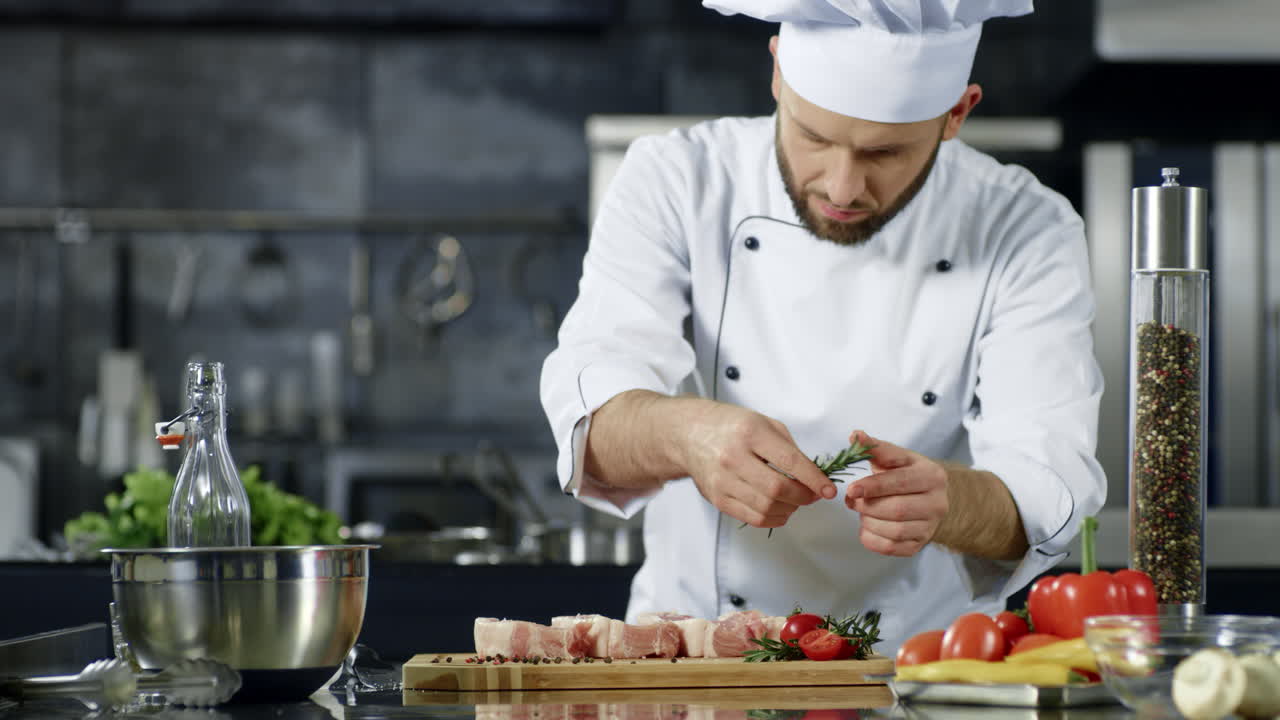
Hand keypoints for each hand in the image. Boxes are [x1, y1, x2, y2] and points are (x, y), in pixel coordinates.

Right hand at [679, 401, 836, 528]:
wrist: (690, 433)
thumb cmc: (730, 426)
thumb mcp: (764, 423)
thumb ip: (789, 448)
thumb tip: (813, 477)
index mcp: (750, 432)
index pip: (789, 461)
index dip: (814, 479)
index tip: (828, 490)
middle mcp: (733, 457)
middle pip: (778, 489)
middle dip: (803, 497)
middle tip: (813, 495)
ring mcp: (722, 480)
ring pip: (766, 507)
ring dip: (790, 509)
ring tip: (796, 501)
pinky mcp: (717, 498)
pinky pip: (752, 518)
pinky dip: (773, 519)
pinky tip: (781, 510)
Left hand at [843, 430, 947, 556]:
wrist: (929, 498)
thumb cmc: (907, 475)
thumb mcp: (897, 458)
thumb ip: (876, 448)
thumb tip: (855, 435)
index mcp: (932, 476)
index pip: (900, 482)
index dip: (873, 486)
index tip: (851, 489)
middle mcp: (938, 503)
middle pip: (897, 509)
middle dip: (868, 506)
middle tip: (851, 501)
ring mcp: (931, 527)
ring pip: (895, 531)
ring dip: (869, 522)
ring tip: (861, 513)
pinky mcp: (920, 544)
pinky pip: (892, 548)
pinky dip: (873, 540)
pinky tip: (866, 528)